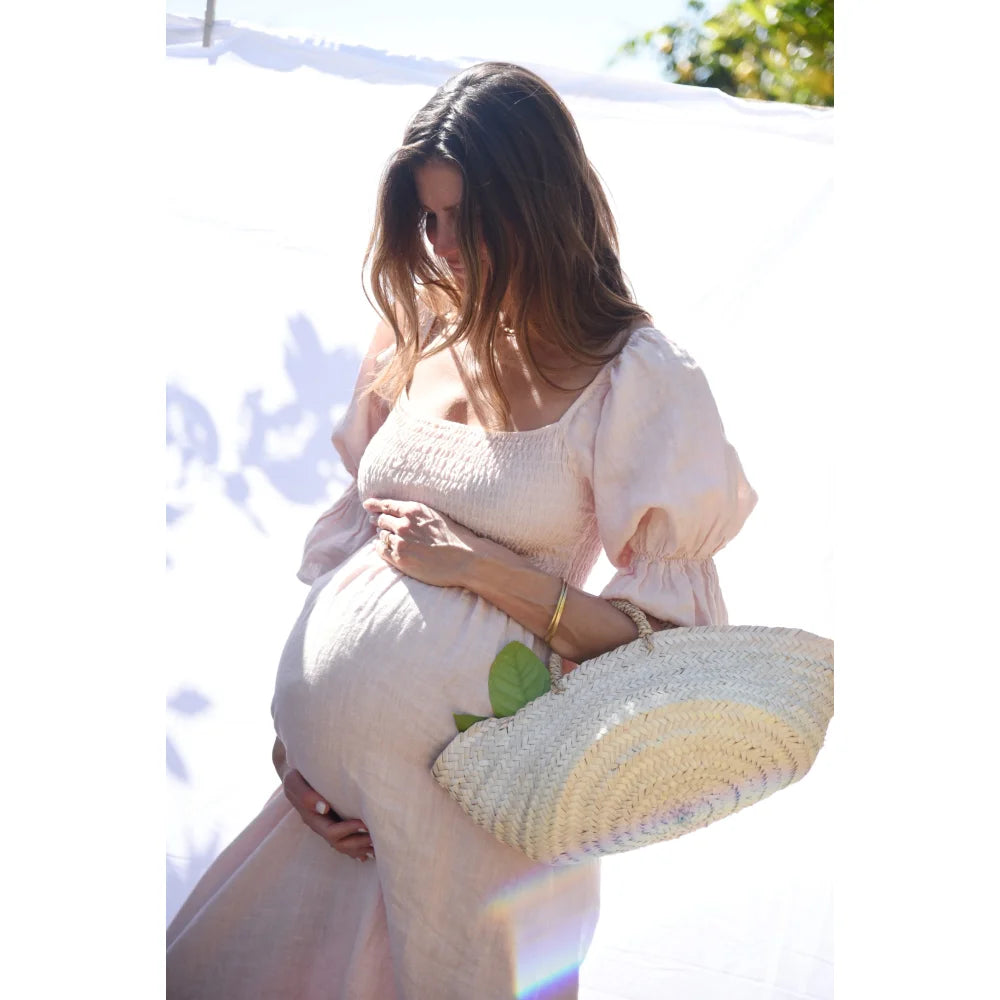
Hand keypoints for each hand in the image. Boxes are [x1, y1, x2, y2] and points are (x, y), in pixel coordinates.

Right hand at [281, 766, 374, 862]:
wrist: (296, 774)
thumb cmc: (296, 775)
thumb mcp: (294, 781)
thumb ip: (305, 795)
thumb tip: (324, 808)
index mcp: (311, 818)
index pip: (331, 832)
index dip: (349, 830)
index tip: (365, 823)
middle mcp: (319, 826)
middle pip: (339, 843)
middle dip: (358, 842)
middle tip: (377, 837)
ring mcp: (326, 826)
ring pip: (343, 845)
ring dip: (360, 848)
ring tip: (378, 846)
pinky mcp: (333, 822)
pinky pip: (345, 841)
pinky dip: (357, 849)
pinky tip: (369, 852)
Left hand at [363, 497, 483, 588]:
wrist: (465, 559)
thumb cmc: (454, 538)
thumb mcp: (435, 516)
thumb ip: (416, 513)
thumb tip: (399, 514)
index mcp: (413, 510)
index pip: (386, 504)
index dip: (374, 504)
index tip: (367, 505)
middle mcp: (404, 524)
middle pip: (381, 520)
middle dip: (380, 522)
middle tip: (377, 524)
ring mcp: (400, 542)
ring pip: (381, 536)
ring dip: (383, 536)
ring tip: (388, 538)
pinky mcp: (400, 559)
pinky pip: (381, 551)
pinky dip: (381, 548)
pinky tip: (385, 549)